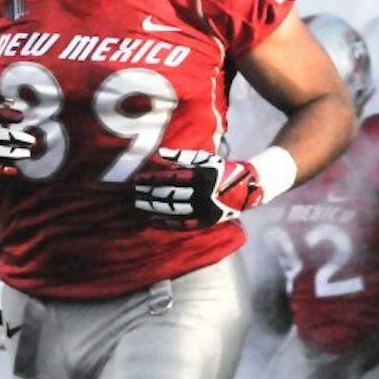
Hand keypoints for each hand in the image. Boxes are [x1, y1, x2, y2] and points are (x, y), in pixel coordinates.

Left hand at [133, 149, 261, 229]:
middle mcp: (200, 193)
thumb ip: (181, 155)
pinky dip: (167, 223)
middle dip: (149, 194)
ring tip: (140, 205)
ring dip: (154, 207)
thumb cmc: (220, 170)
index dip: (151, 179)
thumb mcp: (204, 158)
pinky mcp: (205, 221)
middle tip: (135, 194)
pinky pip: (183, 224)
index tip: (137, 180)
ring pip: (173, 209)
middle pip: (168, 194)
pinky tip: (153, 220)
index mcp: (199, 176)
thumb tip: (160, 153)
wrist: (244, 188)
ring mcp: (203, 208)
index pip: (169, 178)